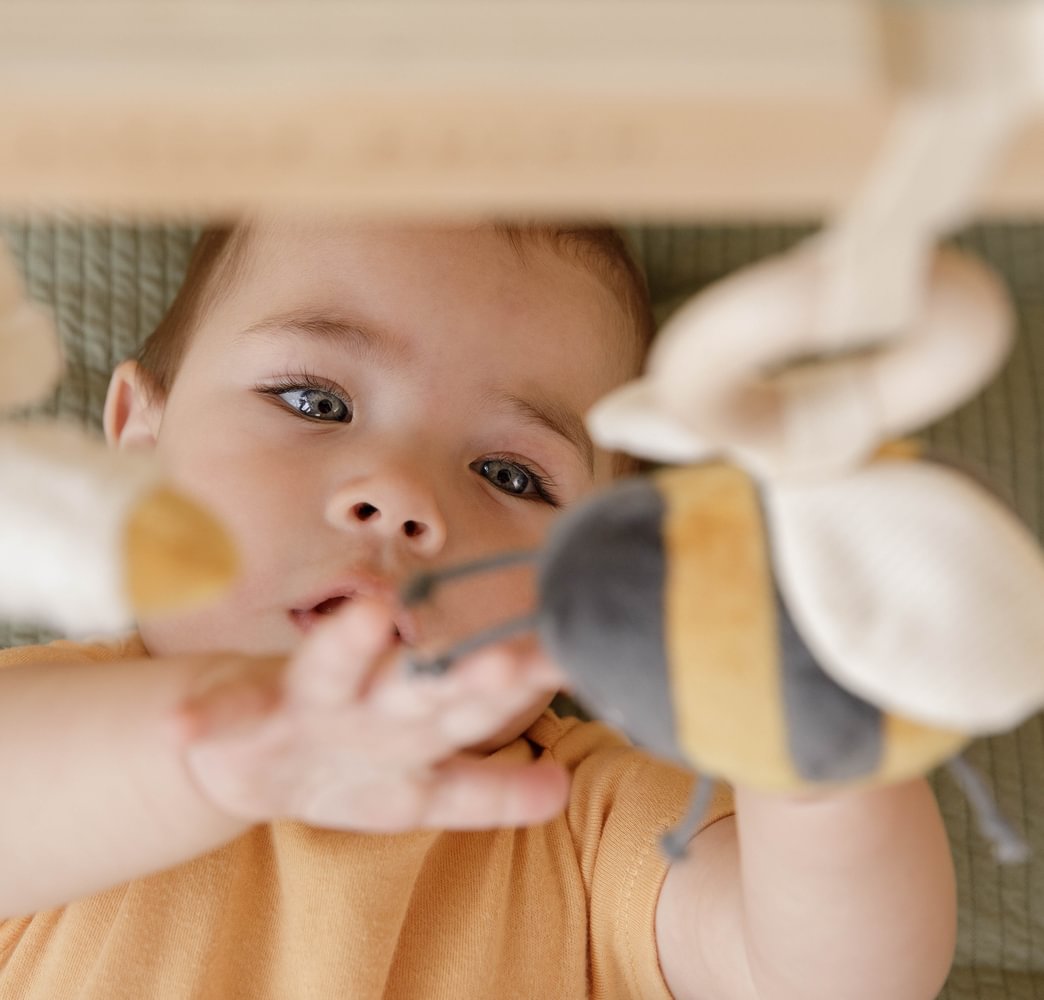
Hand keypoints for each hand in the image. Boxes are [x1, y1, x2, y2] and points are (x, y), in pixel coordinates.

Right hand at [170, 598, 568, 831]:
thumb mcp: (417, 788)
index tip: (574, 667)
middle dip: (465, 677)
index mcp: (416, 723)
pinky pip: (220, 716)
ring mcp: (307, 703)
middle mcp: (371, 703)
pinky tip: (184, 723)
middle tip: (514, 659)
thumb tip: (563, 790)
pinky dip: (202, 717)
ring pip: (332, 670)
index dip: (525, 691)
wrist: (249, 753)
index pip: (478, 708)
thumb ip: (486, 790)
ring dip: (347, 645)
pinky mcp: (243, 711)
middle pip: (423, 688)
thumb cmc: (349, 759)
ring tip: (368, 616)